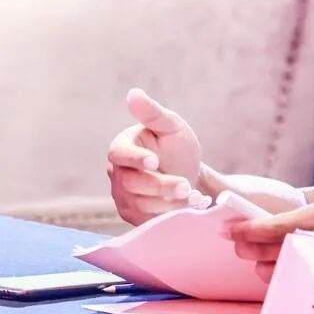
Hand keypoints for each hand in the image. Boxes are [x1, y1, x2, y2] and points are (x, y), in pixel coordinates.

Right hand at [107, 88, 207, 224]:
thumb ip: (153, 113)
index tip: (154, 160)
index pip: (120, 154)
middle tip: (185, 186)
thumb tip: (134, 93)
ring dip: (170, 203)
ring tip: (195, 197)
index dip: (136, 159)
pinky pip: (148, 220)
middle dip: (161, 185)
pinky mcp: (135, 216)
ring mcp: (124, 197)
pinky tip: (193, 205)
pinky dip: (172, 214)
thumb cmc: (177, 147)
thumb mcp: (171, 126)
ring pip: (141, 204)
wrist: (190, 175)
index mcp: (123, 148)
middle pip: (131, 183)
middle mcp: (118, 174)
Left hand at [228, 201, 313, 281]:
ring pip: (272, 270)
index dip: (246, 229)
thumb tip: (266, 224)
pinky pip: (287, 283)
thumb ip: (298, 218)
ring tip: (262, 256)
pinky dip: (277, 275)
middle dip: (248, 246)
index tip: (229, 229)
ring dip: (262, 264)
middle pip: (265, 250)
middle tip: (240, 242)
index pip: (271, 227)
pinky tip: (279, 267)